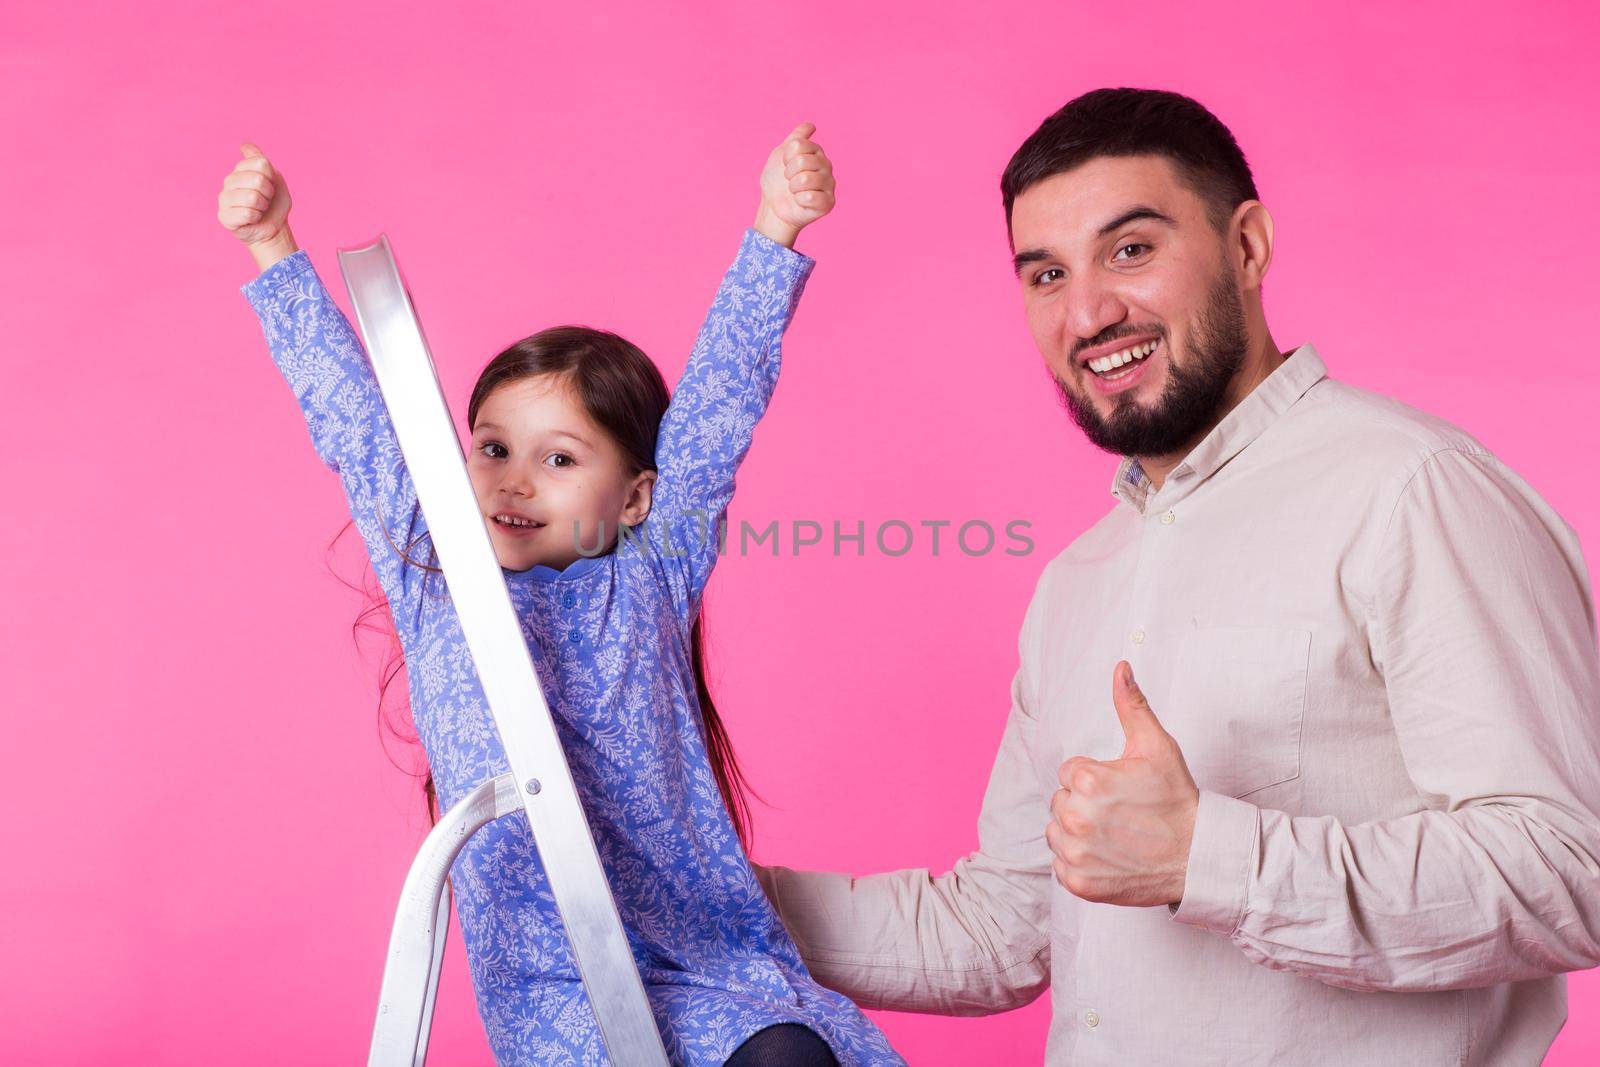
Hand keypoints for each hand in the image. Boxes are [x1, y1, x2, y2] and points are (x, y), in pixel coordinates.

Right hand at [217, 142, 296, 268]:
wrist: (274, 229)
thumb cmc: (274, 204)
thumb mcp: (275, 179)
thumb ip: (261, 160)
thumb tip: (244, 145)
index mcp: (240, 169)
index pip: (261, 163)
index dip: (271, 177)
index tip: (269, 185)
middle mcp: (228, 181)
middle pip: (258, 180)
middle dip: (268, 193)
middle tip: (265, 200)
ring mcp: (224, 198)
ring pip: (252, 198)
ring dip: (262, 207)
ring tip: (258, 209)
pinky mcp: (223, 216)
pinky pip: (247, 214)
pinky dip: (256, 218)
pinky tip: (252, 219)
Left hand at [753, 122, 835, 247]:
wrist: (773, 207)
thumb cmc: (777, 182)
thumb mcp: (781, 154)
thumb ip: (795, 138)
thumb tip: (811, 125)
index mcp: (816, 152)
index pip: (799, 145)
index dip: (786, 157)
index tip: (785, 165)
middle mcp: (826, 166)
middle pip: (802, 161)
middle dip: (789, 173)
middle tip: (790, 181)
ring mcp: (829, 184)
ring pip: (805, 179)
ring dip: (793, 187)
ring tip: (795, 191)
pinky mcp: (829, 202)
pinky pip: (809, 197)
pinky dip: (799, 200)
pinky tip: (801, 202)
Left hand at [1047, 662, 1199, 906]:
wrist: (1197, 856)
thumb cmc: (1176, 800)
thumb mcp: (1156, 746)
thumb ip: (1131, 705)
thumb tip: (1120, 668)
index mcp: (1087, 780)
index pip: (1069, 772)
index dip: (1096, 778)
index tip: (1123, 790)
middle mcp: (1075, 817)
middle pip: (1060, 801)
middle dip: (1085, 804)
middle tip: (1122, 814)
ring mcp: (1075, 853)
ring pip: (1056, 832)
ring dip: (1078, 833)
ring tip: (1116, 835)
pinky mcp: (1079, 882)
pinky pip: (1061, 865)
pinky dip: (1080, 863)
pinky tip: (1109, 857)